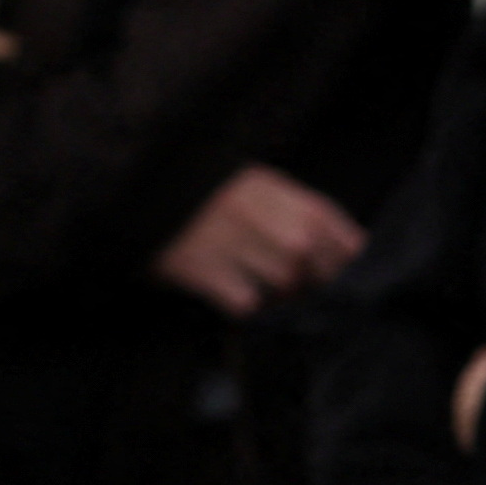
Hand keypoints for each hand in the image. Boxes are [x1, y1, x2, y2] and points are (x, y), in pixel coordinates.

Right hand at [152, 163, 364, 315]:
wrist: (138, 186)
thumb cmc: (201, 190)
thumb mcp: (250, 182)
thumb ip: (296, 209)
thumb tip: (347, 247)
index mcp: (278, 189)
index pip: (340, 234)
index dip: (343, 258)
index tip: (332, 268)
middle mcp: (264, 215)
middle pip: (317, 266)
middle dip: (311, 281)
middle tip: (288, 280)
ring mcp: (236, 244)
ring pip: (286, 286)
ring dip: (276, 294)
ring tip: (254, 282)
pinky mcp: (207, 271)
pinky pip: (247, 303)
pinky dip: (242, 302)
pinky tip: (226, 288)